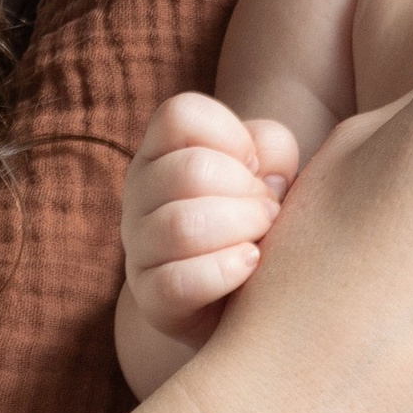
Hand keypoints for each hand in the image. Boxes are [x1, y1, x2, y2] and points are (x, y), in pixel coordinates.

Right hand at [122, 92, 302, 344]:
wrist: (241, 295)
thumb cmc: (257, 218)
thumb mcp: (272, 173)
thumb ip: (273, 149)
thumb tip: (262, 168)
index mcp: (162, 151)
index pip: (180, 114)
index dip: (231, 134)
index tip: (255, 165)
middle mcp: (139, 193)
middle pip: (188, 170)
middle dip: (247, 190)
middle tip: (269, 211)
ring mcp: (139, 247)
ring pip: (181, 225)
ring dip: (240, 228)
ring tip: (262, 238)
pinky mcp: (151, 298)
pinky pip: (178, 282)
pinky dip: (225, 271)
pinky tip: (250, 264)